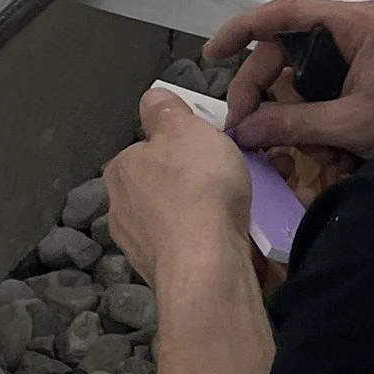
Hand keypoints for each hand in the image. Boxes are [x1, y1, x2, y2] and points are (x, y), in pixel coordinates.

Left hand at [108, 89, 253, 287]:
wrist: (207, 265)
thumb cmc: (197, 187)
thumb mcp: (185, 128)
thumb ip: (166, 110)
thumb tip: (152, 99)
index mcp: (120, 170)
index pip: (149, 148)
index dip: (184, 143)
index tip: (214, 146)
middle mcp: (121, 209)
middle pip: (166, 183)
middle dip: (199, 177)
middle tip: (238, 172)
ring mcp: (141, 247)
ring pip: (181, 216)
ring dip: (210, 208)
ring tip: (252, 203)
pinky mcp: (165, 274)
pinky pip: (193, 245)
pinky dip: (213, 237)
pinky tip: (240, 233)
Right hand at [204, 0, 373, 163]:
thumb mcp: (352, 123)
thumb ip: (294, 123)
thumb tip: (242, 131)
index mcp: (356, 24)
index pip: (285, 13)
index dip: (243, 29)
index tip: (211, 54)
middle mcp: (354, 27)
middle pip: (285, 50)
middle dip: (261, 90)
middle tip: (243, 129)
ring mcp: (359, 49)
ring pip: (299, 75)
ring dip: (289, 113)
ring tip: (297, 150)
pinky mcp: (363, 72)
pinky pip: (320, 88)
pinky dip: (312, 117)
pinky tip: (322, 152)